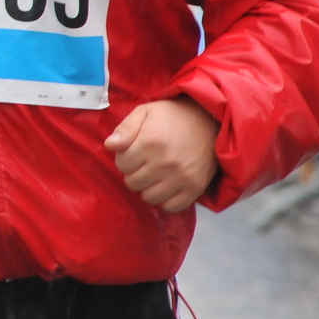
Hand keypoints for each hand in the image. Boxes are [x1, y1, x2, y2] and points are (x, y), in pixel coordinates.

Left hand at [104, 97, 221, 212]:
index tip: (134, 152)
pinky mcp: (195, 188)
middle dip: (134, 173)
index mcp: (151, 142)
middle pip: (133, 183)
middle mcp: (165, 163)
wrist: (209, 120)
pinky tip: (167, 186)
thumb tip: (109, 145)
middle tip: (144, 164)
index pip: (122, 164)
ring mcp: (182, 178)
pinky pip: (171, 207)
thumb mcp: (145, 112)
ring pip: (149, 197)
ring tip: (154, 175)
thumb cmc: (172, 116)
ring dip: (147, 188)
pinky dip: (165, 200)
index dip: (124, 158)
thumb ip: (125, 128)